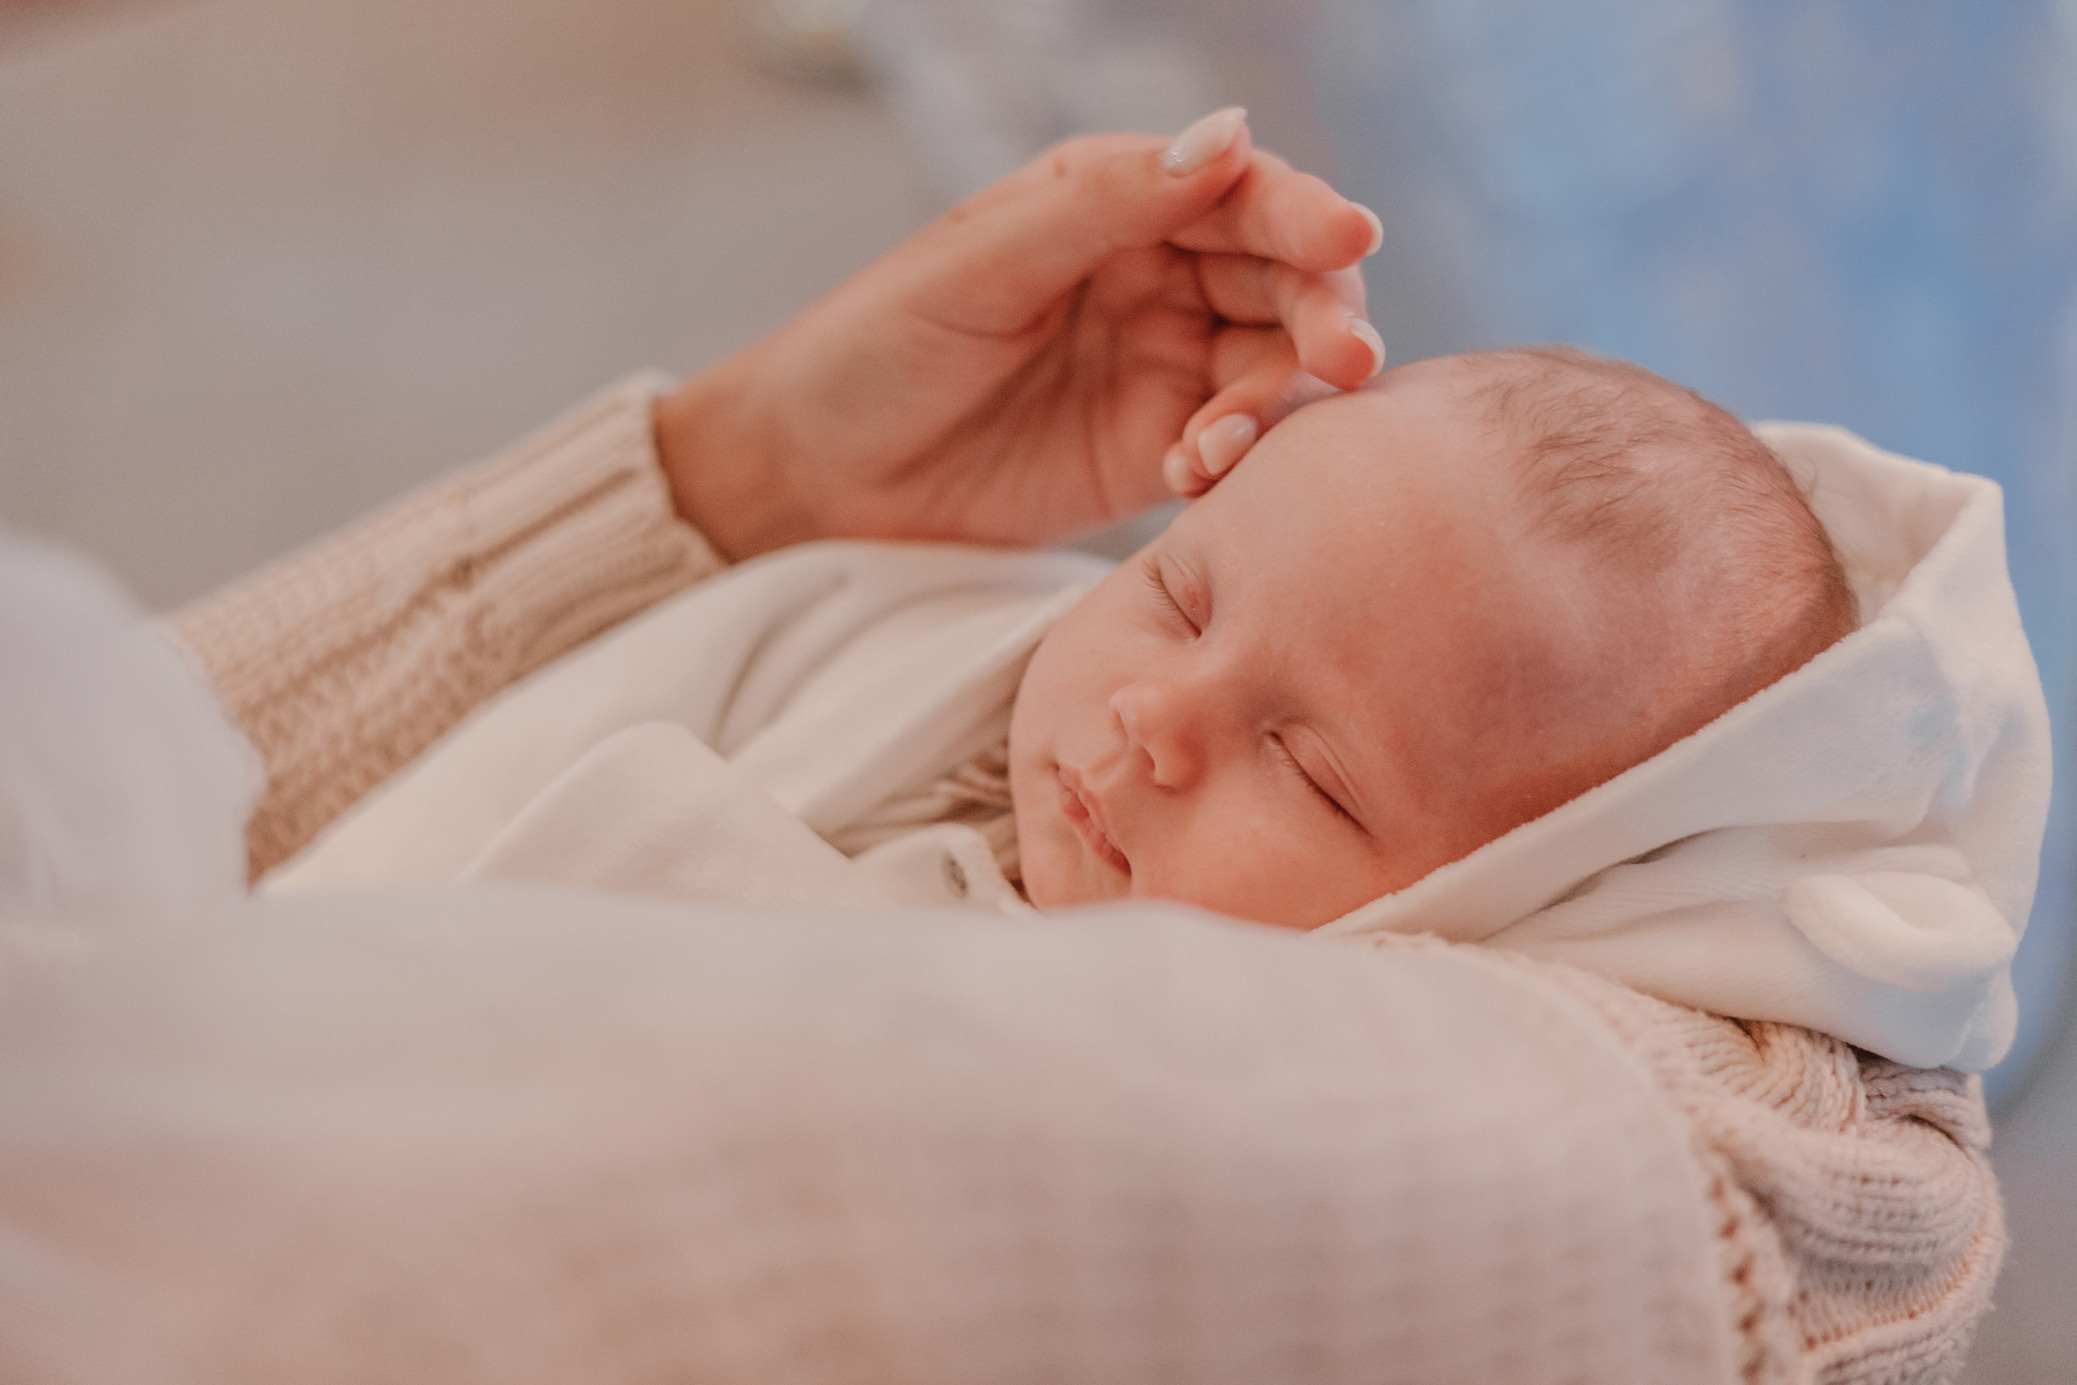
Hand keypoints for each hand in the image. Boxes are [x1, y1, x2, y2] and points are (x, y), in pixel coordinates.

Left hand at [656, 108, 1382, 560]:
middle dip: (1322, 316)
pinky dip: (1232, 460)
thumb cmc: (876, 346)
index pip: (1239, 194)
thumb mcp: (980, 264)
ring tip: (1220, 444)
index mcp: (1113, 202)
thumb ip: (1104, 206)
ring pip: (1270, 368)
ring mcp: (1159, 365)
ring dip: (1274, 402)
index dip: (1302, 213)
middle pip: (1281, 281)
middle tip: (1346, 360)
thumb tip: (1230, 135)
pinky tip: (1190, 475)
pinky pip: (1230, 447)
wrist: (815, 475)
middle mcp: (1155, 275)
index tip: (1348, 239)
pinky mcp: (1151, 453)